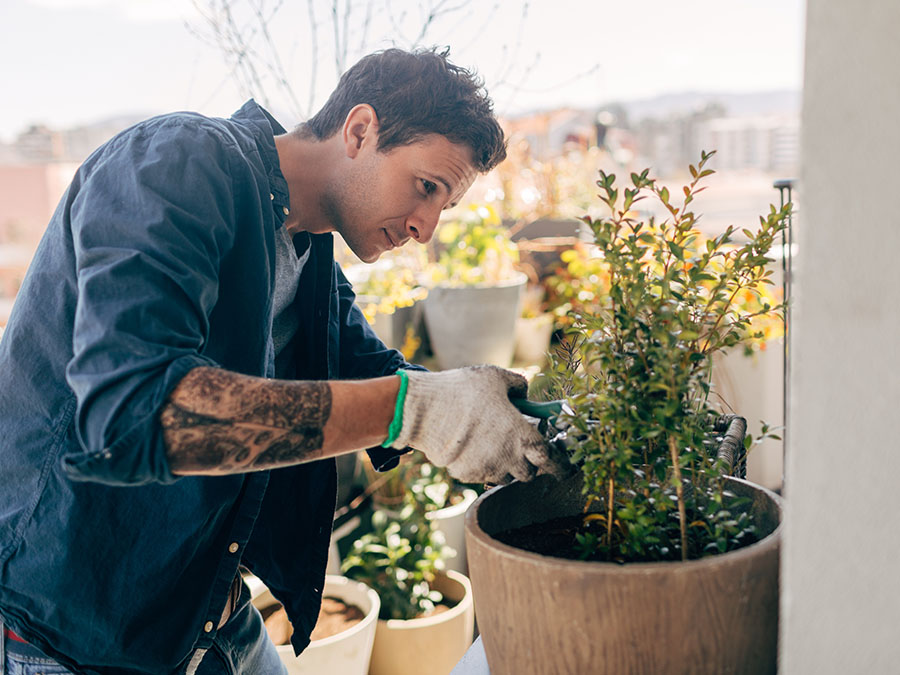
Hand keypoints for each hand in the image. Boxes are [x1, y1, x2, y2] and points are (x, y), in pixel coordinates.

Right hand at [389, 365, 571, 483]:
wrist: (424, 409)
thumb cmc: (463, 390)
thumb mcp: (496, 377)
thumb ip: (518, 386)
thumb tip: (525, 394)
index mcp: (522, 436)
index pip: (551, 460)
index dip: (561, 466)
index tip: (564, 468)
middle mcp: (507, 458)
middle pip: (528, 474)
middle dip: (528, 464)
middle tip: (520, 448)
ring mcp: (486, 469)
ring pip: (505, 477)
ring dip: (505, 467)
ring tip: (493, 446)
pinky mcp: (465, 474)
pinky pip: (481, 475)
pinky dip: (482, 466)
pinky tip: (472, 447)